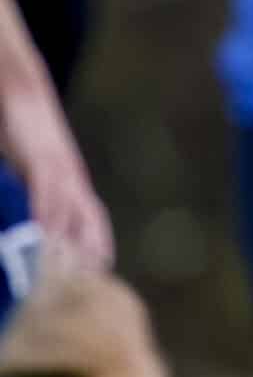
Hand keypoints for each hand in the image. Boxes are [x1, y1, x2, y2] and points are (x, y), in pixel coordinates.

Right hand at [23, 145, 113, 274]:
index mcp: (75, 181)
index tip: (102, 271)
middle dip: (91, 248)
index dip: (99, 244)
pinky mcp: (41, 160)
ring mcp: (60, 170)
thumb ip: (42, 192)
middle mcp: (74, 179)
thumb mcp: (39, 169)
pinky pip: (46, 190)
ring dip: (66, 238)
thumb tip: (39, 219)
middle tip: (90, 278)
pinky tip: (43, 231)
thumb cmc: (30, 136)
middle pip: (90, 219)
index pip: (95, 219)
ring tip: (63, 267)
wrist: (26, 98)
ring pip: (69, 210)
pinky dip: (46, 212)